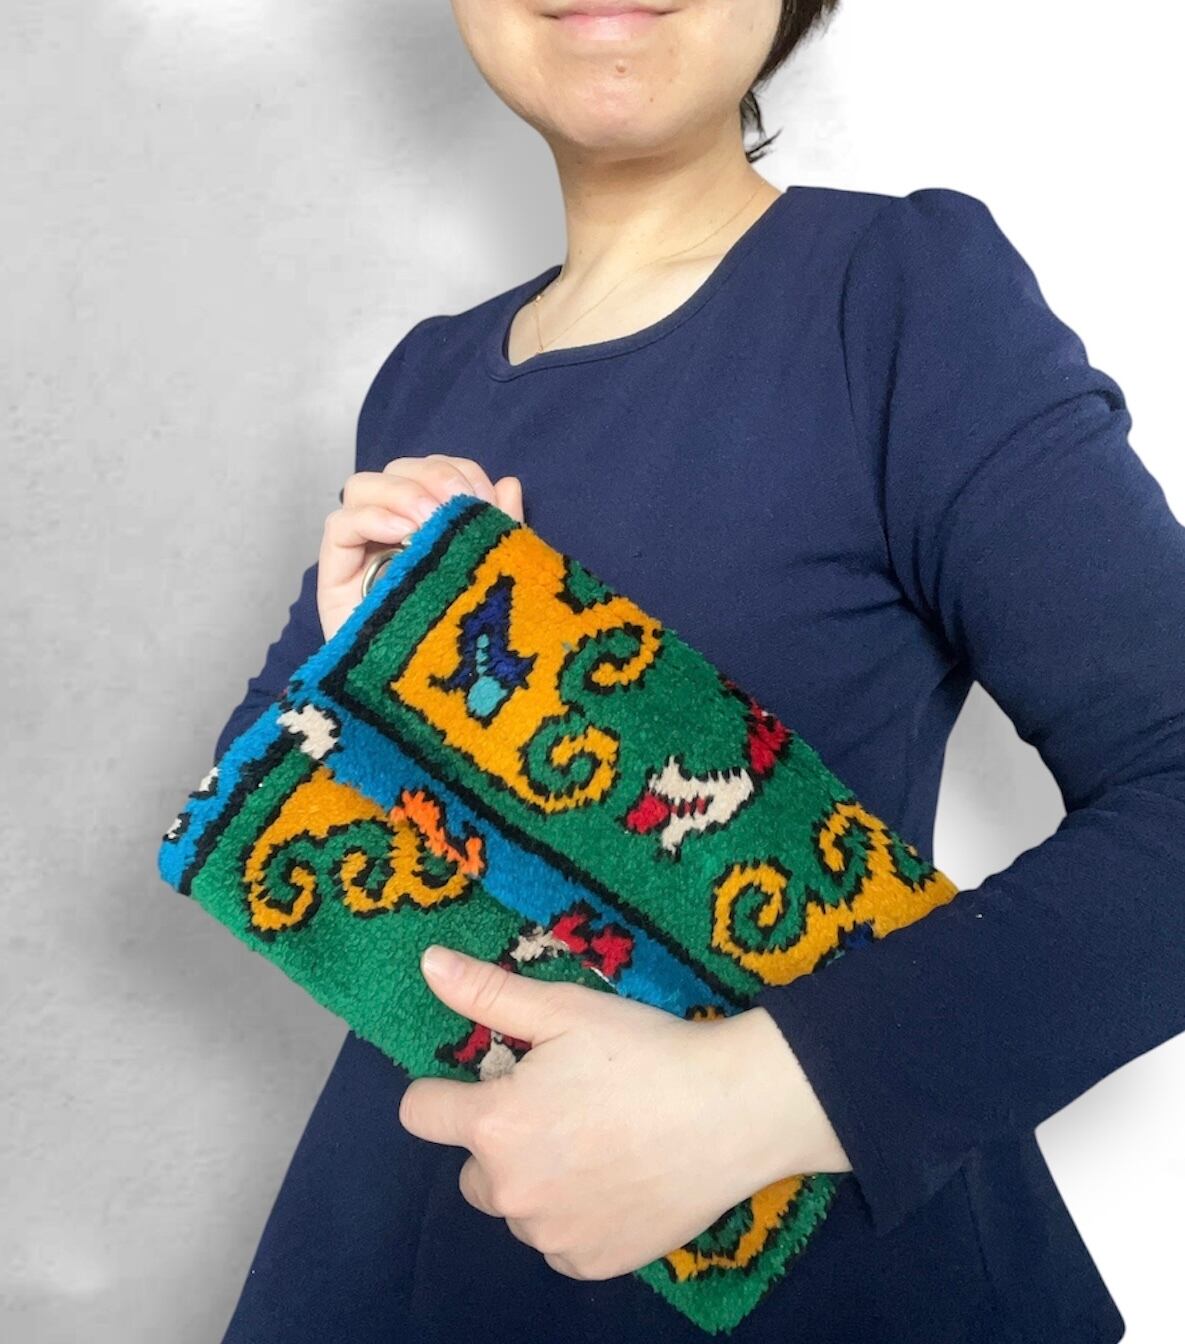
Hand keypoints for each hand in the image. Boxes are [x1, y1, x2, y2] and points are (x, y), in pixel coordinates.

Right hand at [317, 454, 523, 640]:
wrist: (435, 713)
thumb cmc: (468, 652)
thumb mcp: (495, 584)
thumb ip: (502, 533)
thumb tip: (509, 483)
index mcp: (433, 533)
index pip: (433, 475)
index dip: (456, 472)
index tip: (482, 495)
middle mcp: (393, 538)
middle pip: (397, 472)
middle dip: (430, 476)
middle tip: (457, 504)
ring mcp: (363, 556)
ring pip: (363, 488)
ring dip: (401, 491)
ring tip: (431, 519)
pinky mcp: (337, 580)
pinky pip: (339, 527)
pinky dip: (370, 517)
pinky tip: (404, 533)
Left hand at [397, 945, 850, 1281]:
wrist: (733, 1113)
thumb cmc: (645, 1052)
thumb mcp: (565, 1009)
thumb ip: (488, 993)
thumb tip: (428, 964)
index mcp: (495, 1126)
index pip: (421, 1114)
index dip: (448, 1091)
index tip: (496, 1079)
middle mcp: (510, 1192)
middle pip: (471, 1168)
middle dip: (500, 1139)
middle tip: (563, 1106)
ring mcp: (551, 1236)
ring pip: (516, 1206)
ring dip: (537, 1179)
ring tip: (599, 1140)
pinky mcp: (591, 1264)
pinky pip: (559, 1240)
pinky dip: (575, 1215)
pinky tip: (619, 1178)